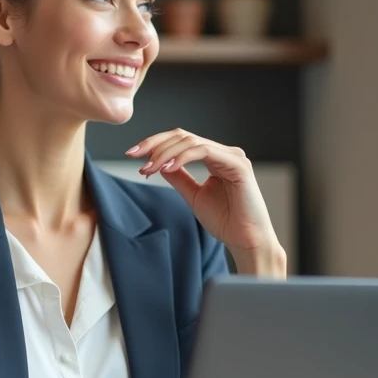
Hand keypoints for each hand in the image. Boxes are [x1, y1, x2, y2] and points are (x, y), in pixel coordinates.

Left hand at [126, 129, 285, 276]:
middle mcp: (225, 152)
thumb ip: (179, 177)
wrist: (245, 241)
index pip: (182, 140)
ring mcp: (233, 156)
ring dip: (165, 153)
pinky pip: (204, 152)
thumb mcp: (193, 195)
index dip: (155, 143)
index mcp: (216, 157)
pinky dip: (182, 157)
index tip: (132, 155)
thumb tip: (157, 163)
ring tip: (149, 168)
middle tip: (134, 157)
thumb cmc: (226, 221)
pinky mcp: (238, 165)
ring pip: (191, 142)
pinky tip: (167, 168)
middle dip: (155, 144)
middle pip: (183, 136)